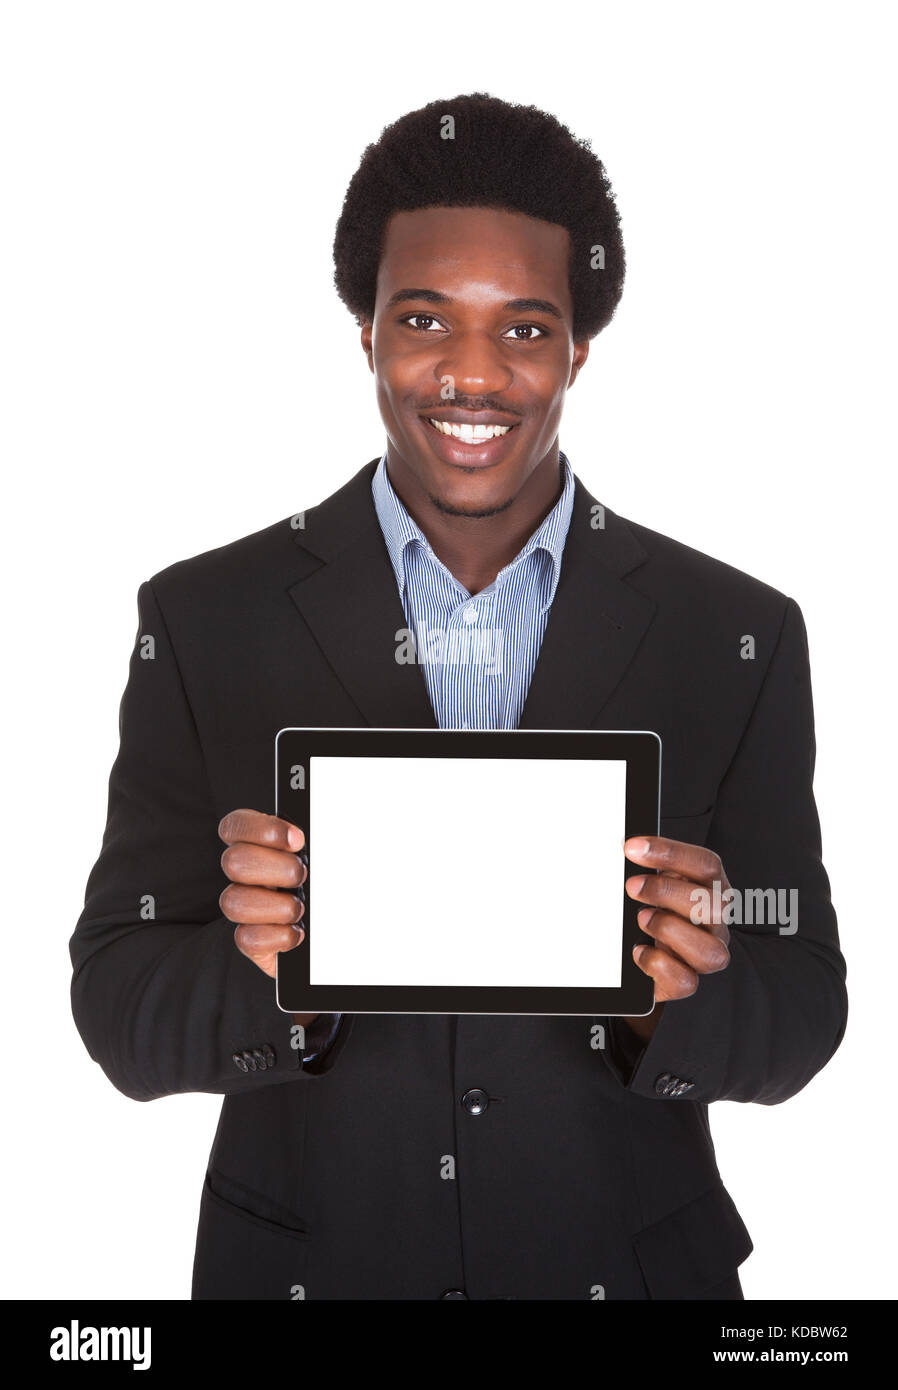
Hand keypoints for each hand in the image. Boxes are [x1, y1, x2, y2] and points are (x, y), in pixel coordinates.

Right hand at [218, 809, 317, 1025]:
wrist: (342, 934)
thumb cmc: (336, 887)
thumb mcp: (332, 857)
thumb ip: (323, 839)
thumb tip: (323, 833)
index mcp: (260, 845)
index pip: (236, 826)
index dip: (260, 829)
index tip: (298, 840)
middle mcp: (246, 874)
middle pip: (232, 862)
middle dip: (275, 868)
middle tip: (303, 876)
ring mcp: (245, 907)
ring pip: (232, 902)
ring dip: (275, 905)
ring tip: (301, 909)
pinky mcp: (251, 940)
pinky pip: (245, 938)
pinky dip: (276, 936)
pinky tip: (297, 932)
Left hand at [619, 835, 731, 1043]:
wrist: (643, 947)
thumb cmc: (652, 904)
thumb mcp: (653, 879)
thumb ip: (647, 867)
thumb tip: (627, 849)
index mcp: (711, 887)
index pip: (706, 865)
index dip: (670, 853)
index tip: (632, 848)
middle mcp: (716, 921)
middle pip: (715, 905)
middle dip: (667, 892)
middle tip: (632, 886)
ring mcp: (706, 953)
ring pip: (711, 952)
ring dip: (670, 930)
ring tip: (641, 919)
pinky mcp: (686, 980)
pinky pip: (686, 982)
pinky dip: (659, 964)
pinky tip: (638, 950)